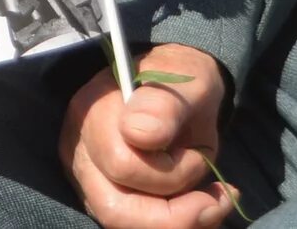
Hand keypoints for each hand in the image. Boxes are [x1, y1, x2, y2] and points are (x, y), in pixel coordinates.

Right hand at [61, 48, 231, 228]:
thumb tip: (138, 134)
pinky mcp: (101, 192)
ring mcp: (86, 173)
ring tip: (210, 203)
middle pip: (114, 207)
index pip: (124, 165)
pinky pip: (131, 225)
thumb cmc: (183, 83)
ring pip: (119, 221)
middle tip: (216, 199)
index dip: (174, 171)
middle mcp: (80, 146)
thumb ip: (163, 104)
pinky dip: (171, 223)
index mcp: (94, 111)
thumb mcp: (187, 81)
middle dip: (175, 214)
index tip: (198, 153)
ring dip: (175, 222)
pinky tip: (196, 204)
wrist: (177, 88)